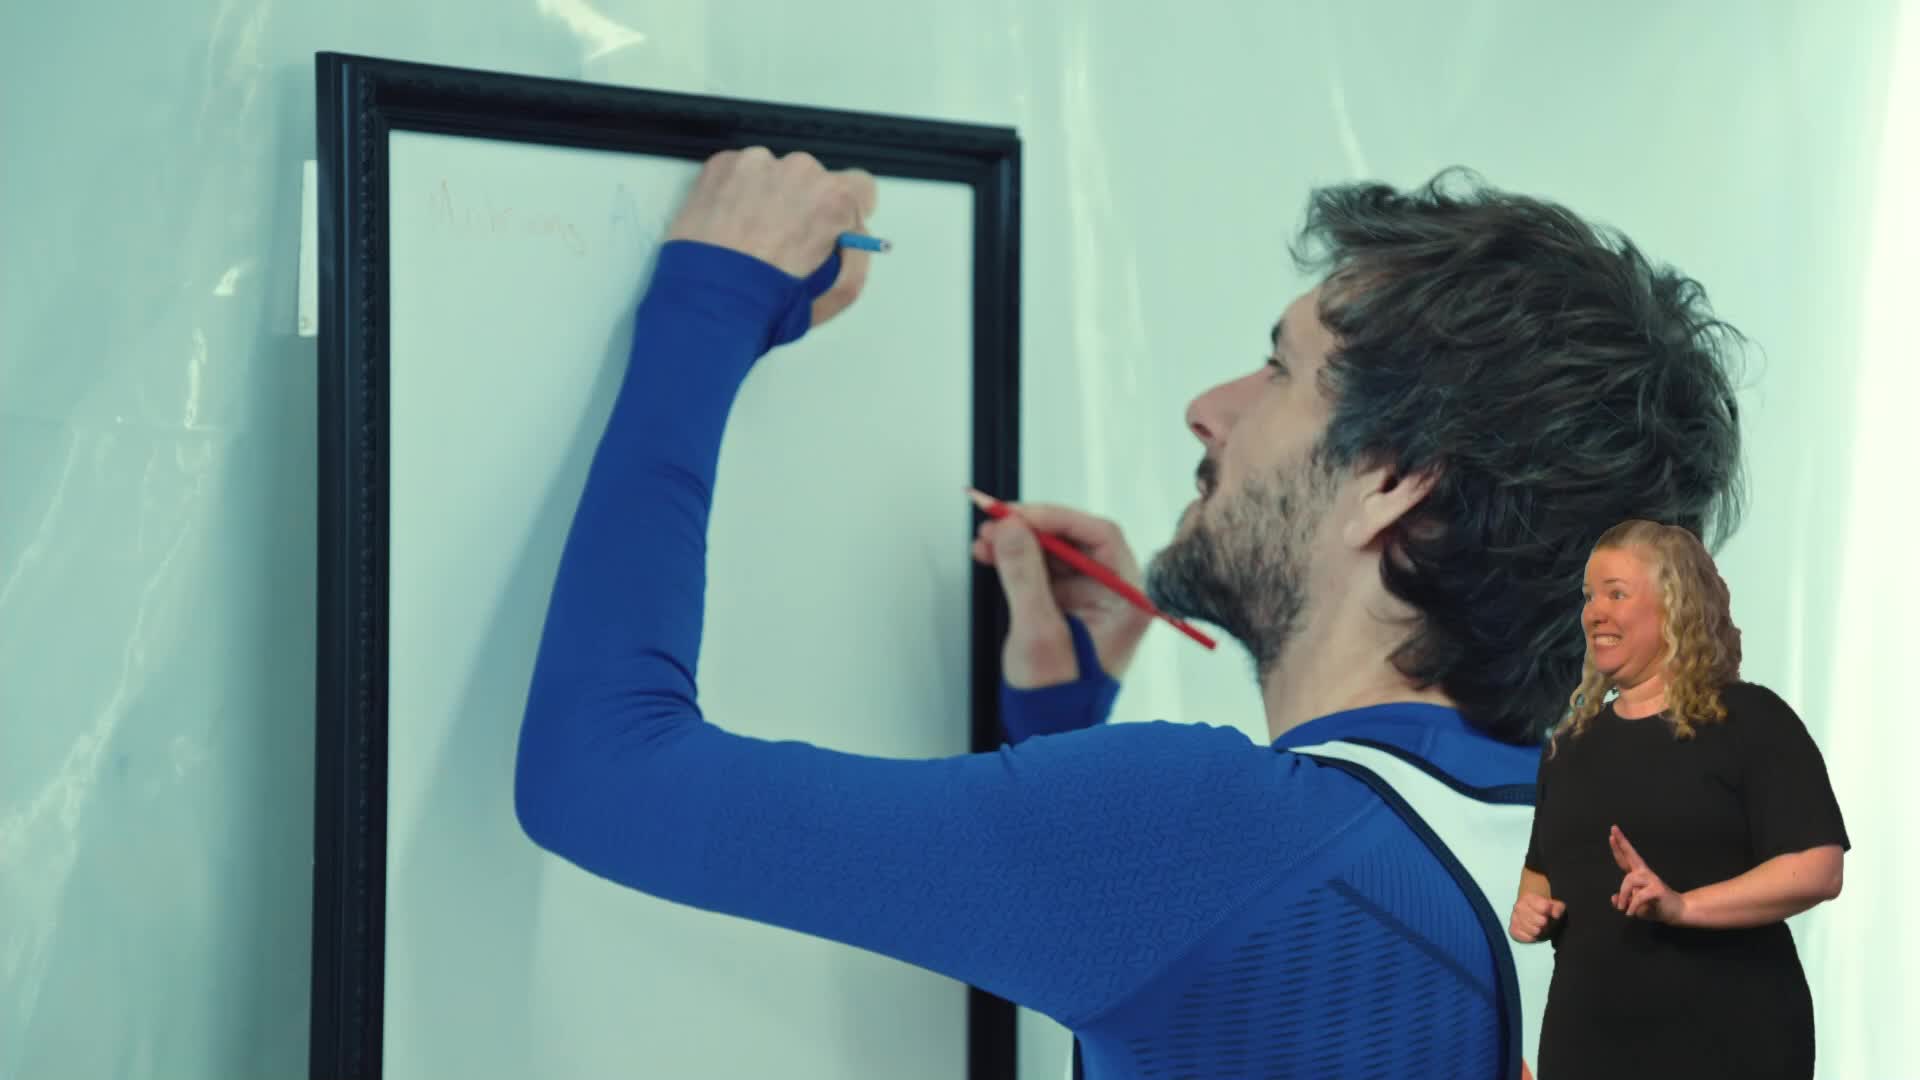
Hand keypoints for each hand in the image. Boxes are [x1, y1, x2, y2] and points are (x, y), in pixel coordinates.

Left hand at [666, 146, 877, 326]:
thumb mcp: (840, 292)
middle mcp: (797, 171)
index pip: (860, 187)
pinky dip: (737, 194)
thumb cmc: (768, 300)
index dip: (848, 210)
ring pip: (774, 175)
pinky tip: (730, 225)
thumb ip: (858, 254)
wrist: (710, 299)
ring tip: (750, 237)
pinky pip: (739, 174)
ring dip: (768, 198)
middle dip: (803, 206)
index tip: (834, 224)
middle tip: (784, 242)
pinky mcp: (722, 165)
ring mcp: (756, 163)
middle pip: (813, 181)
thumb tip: (853, 236)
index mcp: (831, 197)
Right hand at [970, 500, 1152, 688]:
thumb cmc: (1057, 695)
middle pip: (1075, 539)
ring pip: (1054, 550)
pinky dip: (1014, 558)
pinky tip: (990, 554)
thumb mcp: (1039, 632)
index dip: (1058, 519)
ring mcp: (1089, 597)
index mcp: (1127, 599)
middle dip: (1032, 528)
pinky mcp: (1066, 603)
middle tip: (996, 521)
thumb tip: (1010, 528)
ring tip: (985, 540)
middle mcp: (1113, 592)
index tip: (1020, 516)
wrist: (1048, 730)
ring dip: (1018, 541)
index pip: (1100, 537)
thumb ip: (1024, 576)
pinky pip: (1041, 568)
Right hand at [1508, 892, 1565, 942]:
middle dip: (1542, 923)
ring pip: (1528, 928)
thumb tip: (1556, 914)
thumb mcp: (1554, 905)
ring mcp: (1514, 917)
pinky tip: (1532, 934)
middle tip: (1544, 923)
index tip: (1548, 913)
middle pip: (1535, 919)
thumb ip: (1558, 907)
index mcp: (1529, 897)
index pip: (1543, 907)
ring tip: (1539, 929)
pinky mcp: (1512, 929)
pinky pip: (1521, 935)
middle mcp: (1519, 906)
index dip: (1548, 912)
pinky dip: (1529, 937)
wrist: (1531, 911)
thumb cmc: (1544, 909)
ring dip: (1536, 931)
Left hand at [1610, 826, 1687, 924]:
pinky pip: (1639, 896)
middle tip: (1612, 831)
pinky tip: (1631, 913)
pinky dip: (1633, 906)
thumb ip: (1623, 901)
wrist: (1677, 912)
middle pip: (1631, 856)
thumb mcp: (1634, 905)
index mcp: (1638, 874)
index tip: (1612, 831)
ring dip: (1624, 895)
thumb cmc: (1655, 906)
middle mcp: (1645, 874)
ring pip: (1629, 880)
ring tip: (1623, 908)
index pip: (1626, 858)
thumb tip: (1614, 898)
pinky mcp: (1658, 889)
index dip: (1619, 845)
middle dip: (1621, 843)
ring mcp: (1652, 880)